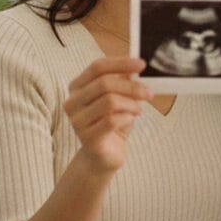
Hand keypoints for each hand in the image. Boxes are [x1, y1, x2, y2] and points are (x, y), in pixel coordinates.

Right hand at [64, 56, 149, 173]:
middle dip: (131, 86)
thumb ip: (123, 82)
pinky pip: (112, 120)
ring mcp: (77, 120)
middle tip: (148, 93)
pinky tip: (130, 120)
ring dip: (131, 104)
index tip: (141, 64)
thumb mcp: (118, 98)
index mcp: (77, 87)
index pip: (97, 67)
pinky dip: (127, 118)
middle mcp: (72, 102)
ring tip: (138, 110)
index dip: (120, 63)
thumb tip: (135, 67)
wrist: (103, 157)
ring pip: (109, 101)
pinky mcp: (86, 137)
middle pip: (104, 83)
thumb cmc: (111, 124)